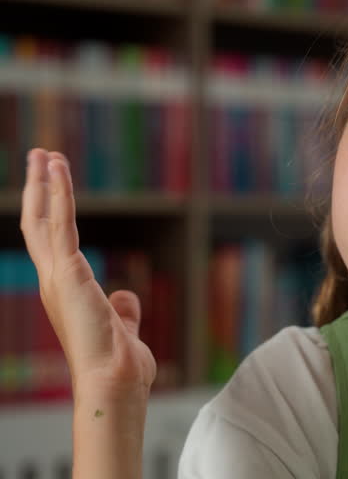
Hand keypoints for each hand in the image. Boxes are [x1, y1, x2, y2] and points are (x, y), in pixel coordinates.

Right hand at [19, 148, 155, 394]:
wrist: (114, 378)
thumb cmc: (118, 361)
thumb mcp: (121, 326)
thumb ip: (123, 309)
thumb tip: (125, 296)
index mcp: (64, 290)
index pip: (51, 242)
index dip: (49, 211)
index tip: (51, 185)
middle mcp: (53, 280)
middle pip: (39, 223)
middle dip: (39, 189)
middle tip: (41, 157)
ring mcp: (56, 275)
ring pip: (45, 218)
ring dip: (46, 183)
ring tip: (46, 153)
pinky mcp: (67, 271)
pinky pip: (61, 223)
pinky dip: (59, 193)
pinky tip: (58, 168)